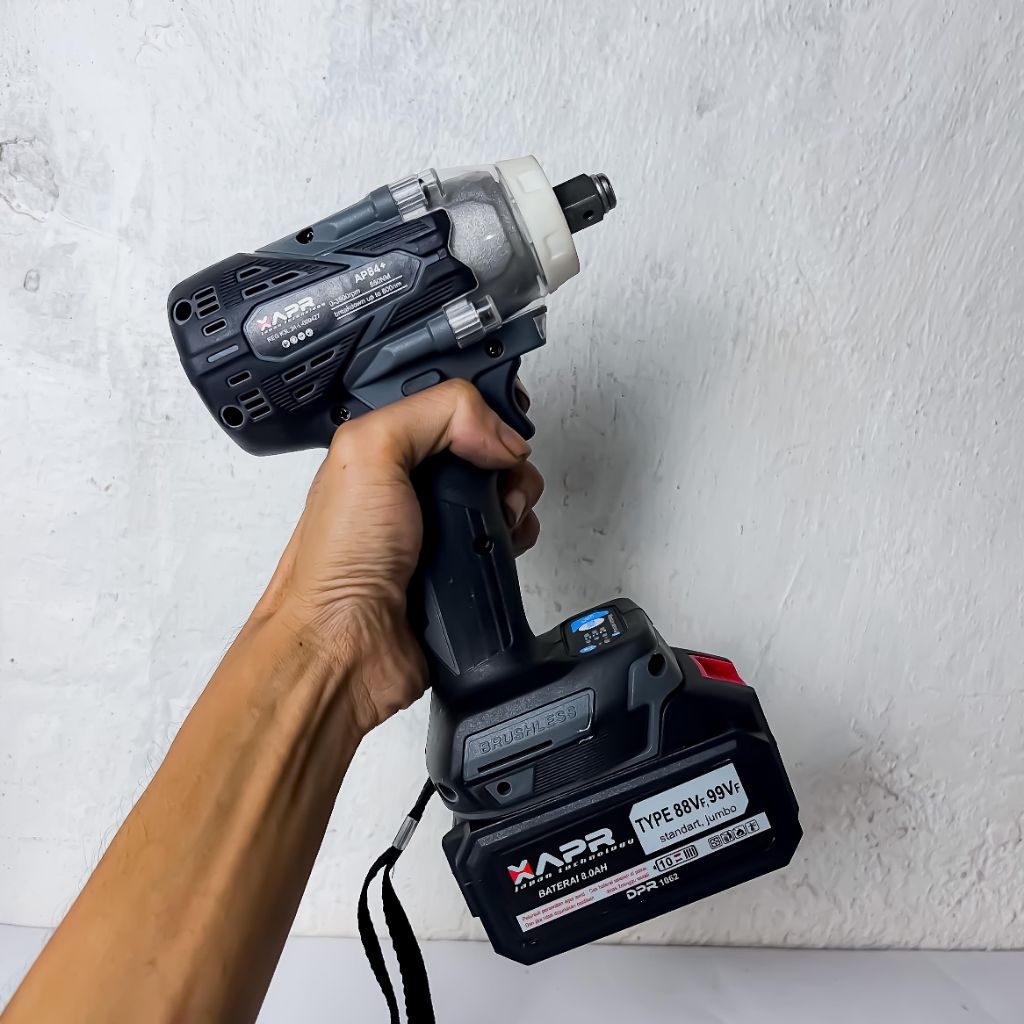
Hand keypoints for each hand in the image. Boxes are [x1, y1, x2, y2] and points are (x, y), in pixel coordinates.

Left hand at [255, 379, 543, 732]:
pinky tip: (502, 543)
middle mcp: (410, 484)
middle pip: (484, 445)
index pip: (444, 401)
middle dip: (506, 453)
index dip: (481, 401)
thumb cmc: (335, 565)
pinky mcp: (462, 565)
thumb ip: (436, 414)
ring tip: (500, 514)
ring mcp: (438, 526)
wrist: (346, 649)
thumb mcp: (370, 454)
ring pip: (502, 491)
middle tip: (498, 469)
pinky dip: (518, 537)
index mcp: (382, 448)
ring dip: (516, 497)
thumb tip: (498, 432)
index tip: (503, 410)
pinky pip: (507, 538)